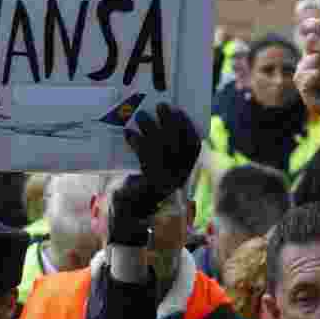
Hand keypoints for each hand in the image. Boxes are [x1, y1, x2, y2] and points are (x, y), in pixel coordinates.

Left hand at [110, 103, 200, 245]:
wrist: (127, 213)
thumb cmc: (138, 184)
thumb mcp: (151, 165)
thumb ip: (157, 147)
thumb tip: (154, 118)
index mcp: (184, 171)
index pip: (193, 145)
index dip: (187, 126)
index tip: (179, 110)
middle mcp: (179, 177)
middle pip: (178, 143)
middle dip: (170, 122)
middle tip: (160, 106)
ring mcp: (167, 182)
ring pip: (162, 148)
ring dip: (151, 128)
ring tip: (141, 115)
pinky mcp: (150, 185)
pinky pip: (146, 158)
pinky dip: (137, 142)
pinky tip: (128, 133)